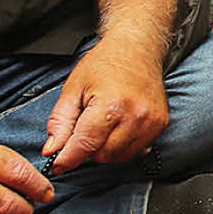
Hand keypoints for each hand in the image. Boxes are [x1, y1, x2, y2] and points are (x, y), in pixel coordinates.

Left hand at [42, 45, 169, 173]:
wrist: (137, 48)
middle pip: (102, 155)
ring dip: (106, 149)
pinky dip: (123, 146)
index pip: (85, 145)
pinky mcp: (160, 124)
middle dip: (88, 148)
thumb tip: (52, 151)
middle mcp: (135, 115)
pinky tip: (119, 127)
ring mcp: (151, 121)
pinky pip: (136, 151)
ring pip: (119, 157)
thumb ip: (60, 123)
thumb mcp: (73, 89)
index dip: (67, 158)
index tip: (56, 165)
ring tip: (103, 125)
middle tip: (86, 127)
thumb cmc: (105, 64)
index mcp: (110, 105)